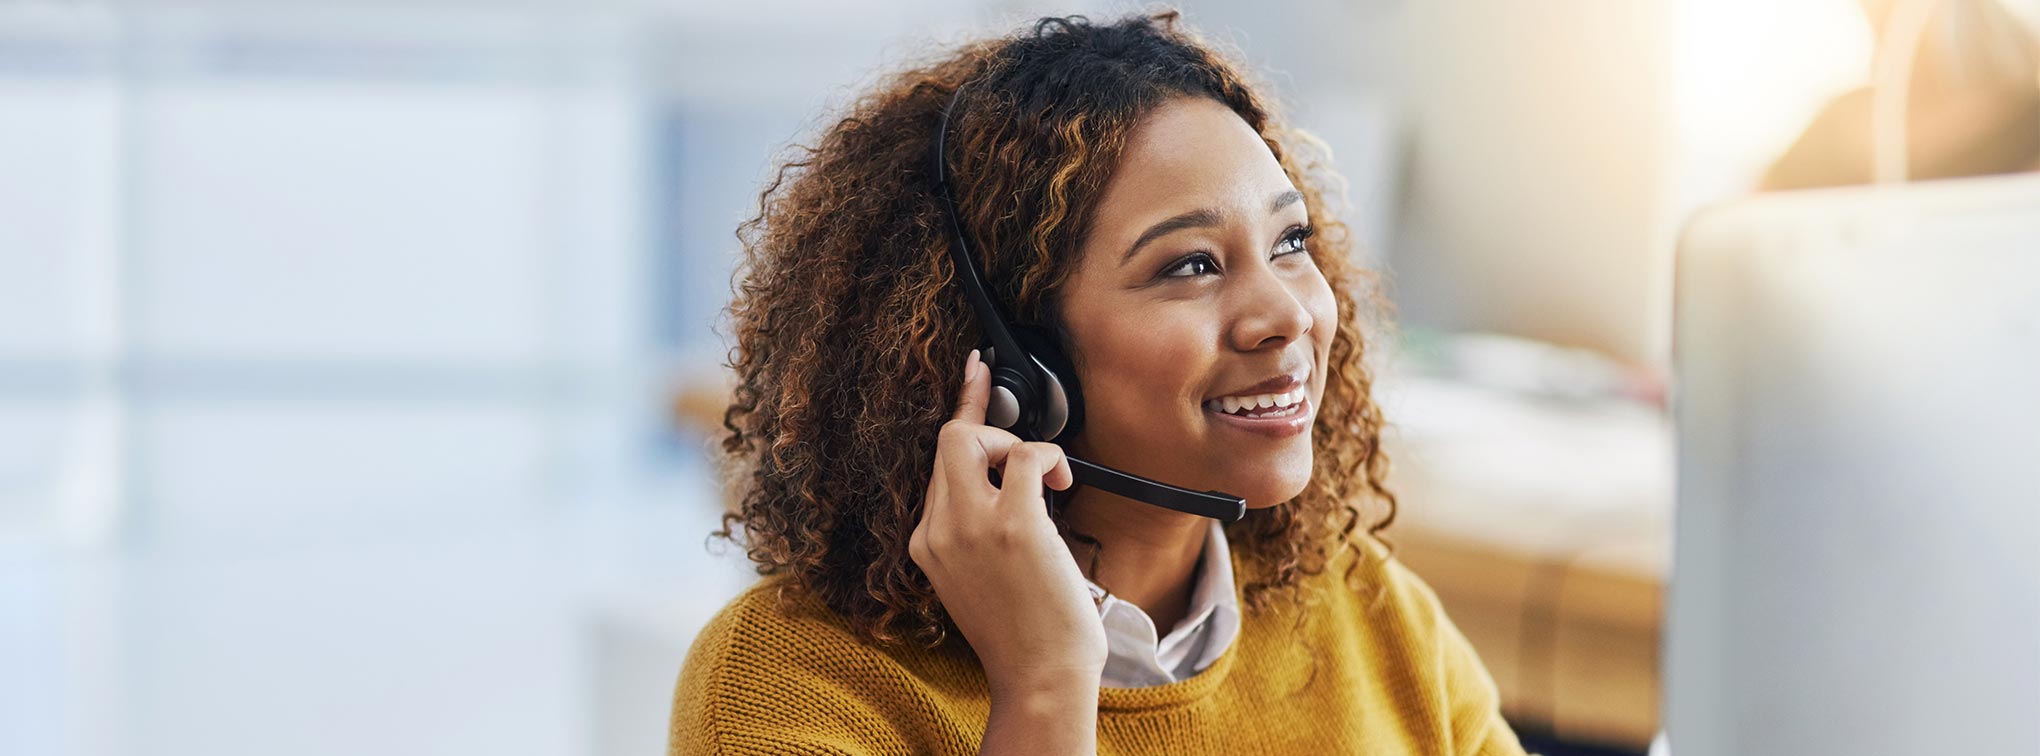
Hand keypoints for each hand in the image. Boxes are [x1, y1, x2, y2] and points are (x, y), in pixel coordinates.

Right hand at [910, 349, 1106, 694]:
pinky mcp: (1013, 524)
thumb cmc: (1023, 635)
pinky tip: (1062, 482)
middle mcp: (938, 530)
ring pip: (973, 437)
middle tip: (1021, 441)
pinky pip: (1025, 455)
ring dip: (1017, 443)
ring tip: (1047, 481)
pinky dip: (1048, 456)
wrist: (1040, 678)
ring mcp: (970, 525)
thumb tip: (1007, 480)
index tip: (974, 372)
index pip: (935, 463)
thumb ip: (973, 530)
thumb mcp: (976, 578)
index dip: (960, 411)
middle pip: (949, 439)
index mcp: (926, 543)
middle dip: (988, 423)